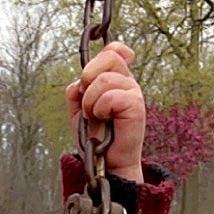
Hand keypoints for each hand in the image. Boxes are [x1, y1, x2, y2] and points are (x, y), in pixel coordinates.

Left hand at [66, 41, 144, 181]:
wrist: (106, 163)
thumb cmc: (95, 138)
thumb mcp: (78, 111)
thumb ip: (76, 91)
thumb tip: (79, 81)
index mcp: (115, 80)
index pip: (115, 50)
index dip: (104, 52)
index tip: (91, 74)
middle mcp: (127, 83)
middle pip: (110, 56)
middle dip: (89, 77)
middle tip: (87, 101)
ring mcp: (134, 93)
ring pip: (104, 79)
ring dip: (90, 100)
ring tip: (94, 115)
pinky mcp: (136, 107)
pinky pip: (111, 96)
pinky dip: (100, 109)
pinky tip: (104, 119)